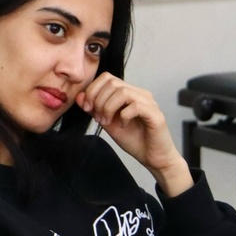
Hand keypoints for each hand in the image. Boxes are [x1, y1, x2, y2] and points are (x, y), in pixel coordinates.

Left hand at [75, 73, 191, 196]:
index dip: (93, 90)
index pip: (107, 78)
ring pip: (123, 92)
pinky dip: (124, 116)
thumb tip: (80, 97)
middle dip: (98, 100)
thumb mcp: (108, 123)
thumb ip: (95, 110)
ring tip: (107, 122)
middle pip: (113, 82)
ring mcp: (149, 103)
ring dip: (109, 107)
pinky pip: (135, 106)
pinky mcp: (155, 115)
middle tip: (98, 118)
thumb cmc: (135, 140)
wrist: (153, 158)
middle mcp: (140, 94)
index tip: (88, 108)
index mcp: (129, 93)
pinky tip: (123, 126)